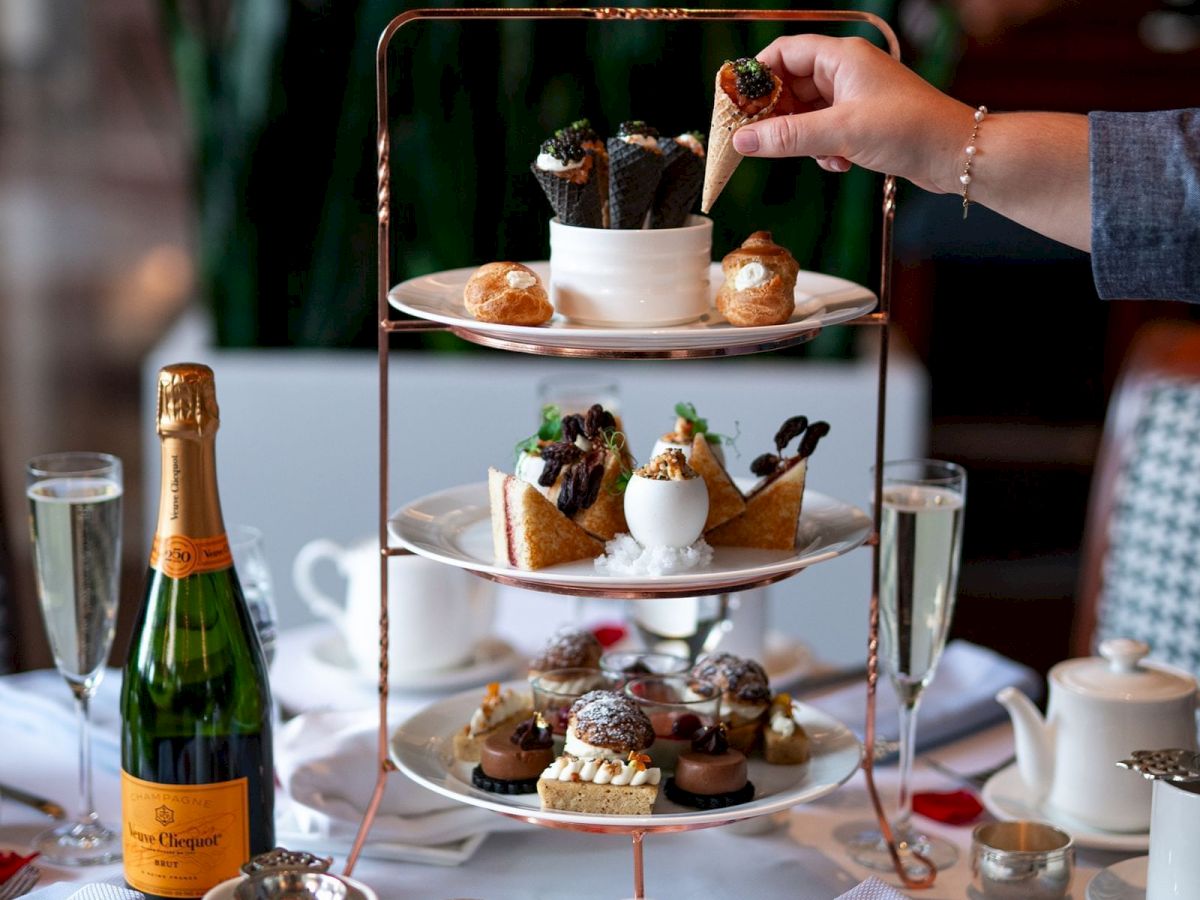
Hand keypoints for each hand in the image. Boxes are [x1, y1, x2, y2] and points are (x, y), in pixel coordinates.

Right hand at [731, 35, 973, 194]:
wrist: (954, 155)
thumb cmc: (908, 129)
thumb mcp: (840, 133)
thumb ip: (788, 137)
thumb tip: (742, 140)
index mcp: (842, 58)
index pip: (784, 52)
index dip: (756, 75)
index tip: (736, 103)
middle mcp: (846, 72)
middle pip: (791, 85)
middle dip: (777, 115)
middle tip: (760, 140)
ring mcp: (855, 97)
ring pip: (807, 113)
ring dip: (803, 138)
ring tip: (817, 154)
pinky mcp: (862, 122)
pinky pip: (825, 131)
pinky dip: (824, 149)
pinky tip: (839, 163)